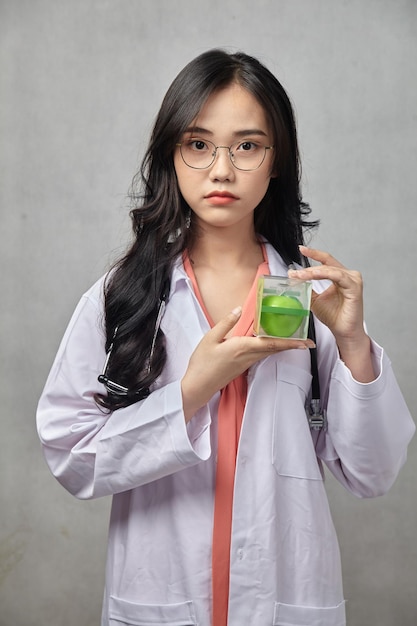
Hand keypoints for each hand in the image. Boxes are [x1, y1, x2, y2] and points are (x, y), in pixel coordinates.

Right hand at [181, 307, 314, 420]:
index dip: (290, 342)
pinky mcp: (244, 366)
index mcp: (242, 347)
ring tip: (295, 339)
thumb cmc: (202, 363)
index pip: (271, 343)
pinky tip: (272, 343)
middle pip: (275, 348)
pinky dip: (272, 348)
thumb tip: (239, 309)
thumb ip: (226, 322)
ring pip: (270, 352)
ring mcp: (247, 362)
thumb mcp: (210, 338)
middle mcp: (248, 356)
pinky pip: (262, 355)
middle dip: (293, 345)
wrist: (198, 386)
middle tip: (308, 341)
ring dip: (284, 346)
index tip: (306, 342)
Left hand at [288, 245, 374, 381]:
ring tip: (300, 275)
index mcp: (339, 276)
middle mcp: (348, 275)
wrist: (343, 332)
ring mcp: (352, 280)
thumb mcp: (314, 299)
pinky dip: (324, 274)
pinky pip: (338, 276)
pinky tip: (314, 275)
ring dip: (313, 271)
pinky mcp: (354, 287)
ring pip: (330, 269)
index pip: (326, 261)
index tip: (301, 249)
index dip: (313, 254)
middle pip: (326, 264)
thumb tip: (293, 277)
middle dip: (308, 268)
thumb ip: (307, 288)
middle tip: (294, 273)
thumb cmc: (333, 316)